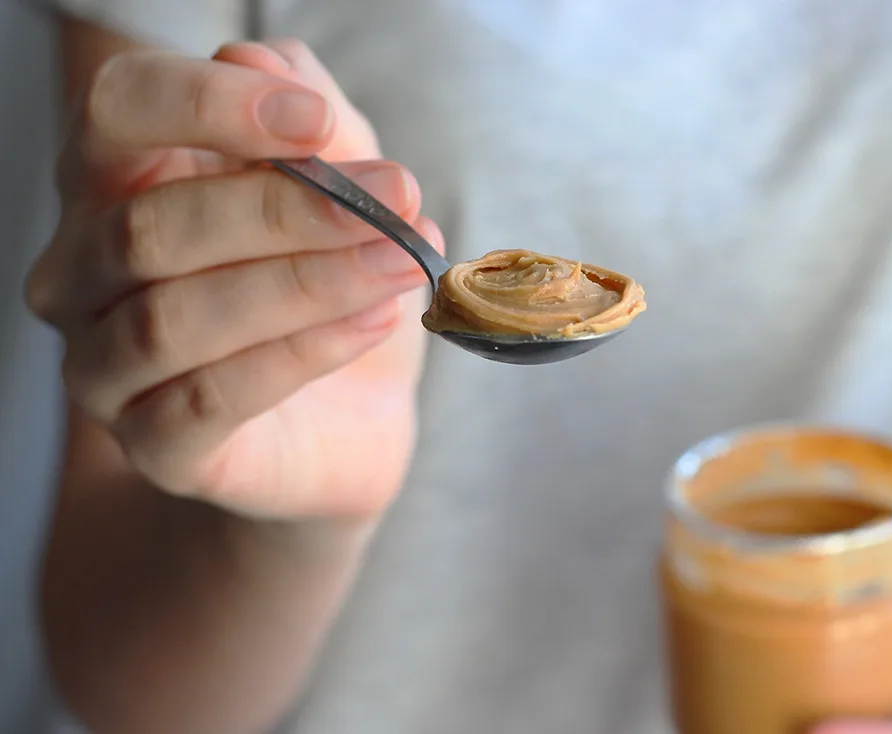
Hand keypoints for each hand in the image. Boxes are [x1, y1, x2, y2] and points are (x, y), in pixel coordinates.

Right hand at [25, 40, 439, 520]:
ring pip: (175, 317)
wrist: (352, 417)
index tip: (316, 121)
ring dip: (306, 282)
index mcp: (114, 182)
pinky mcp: (154, 447)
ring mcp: (105, 367)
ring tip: (401, 263)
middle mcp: (82, 272)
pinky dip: (303, 352)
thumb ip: (312, 122)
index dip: (210, 105)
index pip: (118, 112)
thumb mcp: (345, 187)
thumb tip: (262, 61)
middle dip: (288, 208)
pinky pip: (208, 399)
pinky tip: (375, 320)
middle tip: (397, 199)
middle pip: (151, 224)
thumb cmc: (331, 283)